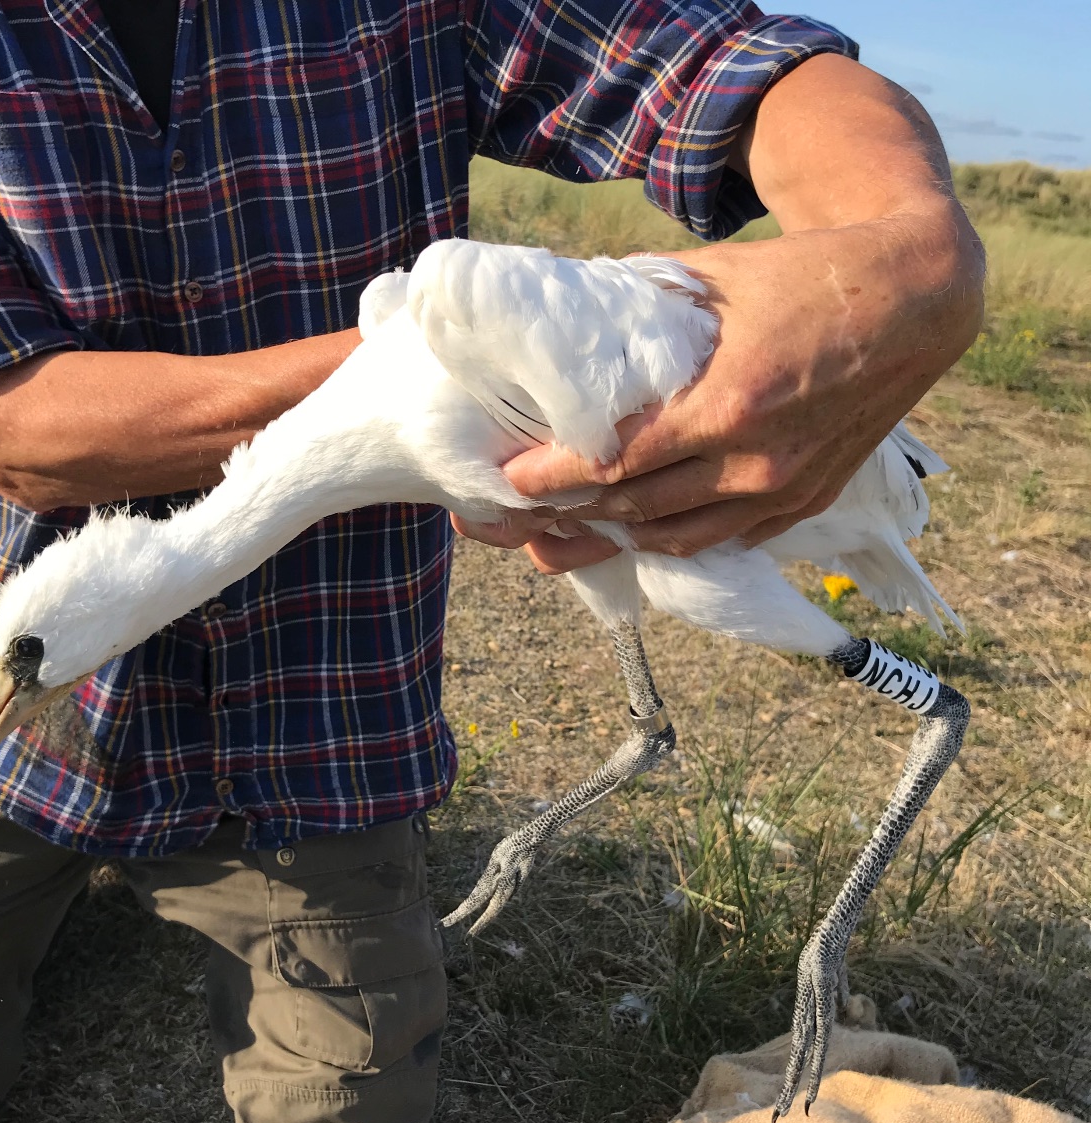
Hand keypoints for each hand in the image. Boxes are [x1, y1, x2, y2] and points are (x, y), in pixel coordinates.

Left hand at [457, 210, 981, 573]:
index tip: (510, 484)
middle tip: (518, 518)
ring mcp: (784, 490)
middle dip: (567, 519)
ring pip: (677, 539)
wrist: (915, 299)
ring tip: (566, 535)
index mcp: (726, 405)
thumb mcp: (715, 279)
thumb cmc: (808, 277)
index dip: (554, 481)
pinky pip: (726, 538)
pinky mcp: (806, 501)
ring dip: (615, 541)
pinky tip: (639, 532)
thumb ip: (642, 315)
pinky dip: (675, 538)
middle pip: (635, 512)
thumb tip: (571, 332)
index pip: (616, 465)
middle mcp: (754, 463)